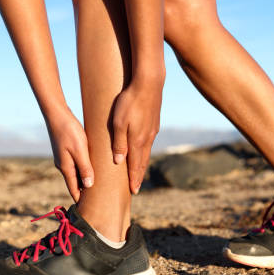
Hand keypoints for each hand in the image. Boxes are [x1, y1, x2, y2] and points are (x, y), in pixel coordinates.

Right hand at [46, 108, 93, 201]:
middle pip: (75, 182)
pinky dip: (84, 168)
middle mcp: (63, 165)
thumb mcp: (80, 150)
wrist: (57, 114)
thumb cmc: (69, 131)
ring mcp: (63, 157)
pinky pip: (76, 163)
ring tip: (97, 186)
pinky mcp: (66, 149)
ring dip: (85, 179)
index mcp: (66, 167)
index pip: (74, 189)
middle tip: (97, 200)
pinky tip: (92, 167)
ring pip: (76, 172)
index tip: (89, 209)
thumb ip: (85, 168)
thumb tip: (89, 186)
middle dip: (85, 191)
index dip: (81, 199)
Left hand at [112, 74, 162, 193]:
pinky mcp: (155, 123)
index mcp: (137, 141)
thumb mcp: (118, 122)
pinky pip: (149, 142)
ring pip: (147, 152)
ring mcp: (152, 131)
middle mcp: (147, 139)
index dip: (133, 179)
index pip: (134, 165)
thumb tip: (119, 162)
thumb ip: (119, 143)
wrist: (148, 83)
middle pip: (142, 162)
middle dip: (138, 175)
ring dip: (143, 164)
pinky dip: (145, 152)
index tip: (133, 191)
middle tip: (136, 187)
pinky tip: (143, 150)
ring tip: (139, 172)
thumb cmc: (129, 101)